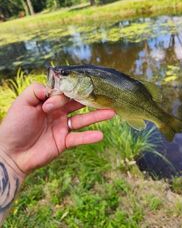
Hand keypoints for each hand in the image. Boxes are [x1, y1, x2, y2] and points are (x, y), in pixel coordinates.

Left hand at [0, 83, 114, 174]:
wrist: (10, 153)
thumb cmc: (14, 126)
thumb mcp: (23, 103)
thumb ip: (37, 90)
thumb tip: (55, 88)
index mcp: (49, 102)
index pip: (65, 93)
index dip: (68, 92)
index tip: (66, 96)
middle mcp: (58, 113)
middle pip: (78, 104)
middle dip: (91, 100)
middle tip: (106, 95)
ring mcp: (62, 127)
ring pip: (83, 120)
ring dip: (97, 116)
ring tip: (111, 112)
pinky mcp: (64, 142)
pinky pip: (79, 138)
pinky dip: (89, 137)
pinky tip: (100, 135)